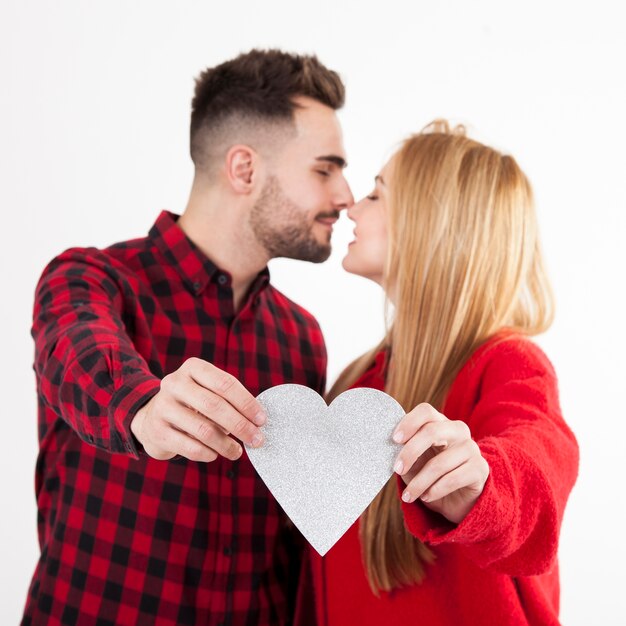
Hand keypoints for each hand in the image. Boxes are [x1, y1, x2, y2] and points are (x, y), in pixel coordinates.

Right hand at [130, 357, 266, 461]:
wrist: (151, 418)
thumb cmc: (192, 403)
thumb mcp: (207, 391)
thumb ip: (229, 400)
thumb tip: (257, 421)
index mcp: (193, 368)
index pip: (225, 383)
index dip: (246, 403)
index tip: (262, 420)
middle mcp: (174, 383)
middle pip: (215, 406)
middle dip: (240, 425)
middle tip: (256, 440)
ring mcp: (163, 407)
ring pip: (203, 430)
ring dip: (226, 444)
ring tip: (238, 452)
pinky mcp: (157, 431)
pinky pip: (190, 447)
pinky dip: (208, 453)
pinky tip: (215, 454)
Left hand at [392, 403, 488, 523]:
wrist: (455, 500)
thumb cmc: (429, 475)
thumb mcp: (413, 461)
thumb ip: (403, 450)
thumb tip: (386, 446)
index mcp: (439, 423)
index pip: (425, 411)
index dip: (409, 422)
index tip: (394, 440)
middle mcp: (458, 430)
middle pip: (432, 431)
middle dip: (410, 452)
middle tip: (396, 469)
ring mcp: (471, 448)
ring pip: (440, 462)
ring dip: (419, 482)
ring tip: (408, 495)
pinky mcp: (480, 469)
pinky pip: (453, 479)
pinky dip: (435, 490)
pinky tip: (426, 497)